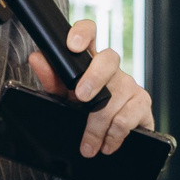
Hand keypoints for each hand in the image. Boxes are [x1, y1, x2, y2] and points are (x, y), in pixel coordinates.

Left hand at [26, 20, 155, 156]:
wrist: (107, 142)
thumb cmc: (82, 113)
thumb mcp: (62, 98)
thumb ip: (51, 80)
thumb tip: (37, 58)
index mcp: (89, 62)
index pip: (90, 33)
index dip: (82, 33)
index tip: (72, 46)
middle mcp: (111, 69)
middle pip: (109, 59)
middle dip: (93, 78)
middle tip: (81, 98)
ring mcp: (130, 85)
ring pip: (115, 97)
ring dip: (97, 126)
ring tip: (88, 145)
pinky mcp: (142, 104)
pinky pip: (128, 117)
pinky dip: (113, 135)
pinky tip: (107, 144)